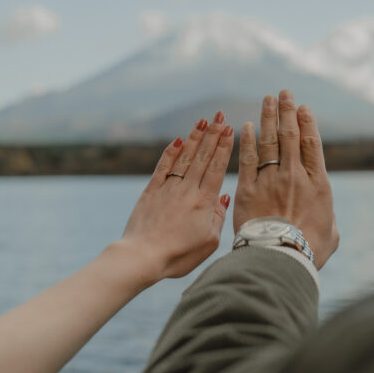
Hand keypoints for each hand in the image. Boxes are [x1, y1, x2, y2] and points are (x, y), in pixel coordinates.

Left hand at [120, 113, 233, 281]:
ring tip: (203, 121)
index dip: (224, 147)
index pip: (217, 168)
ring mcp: (168, 189)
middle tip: (220, 116)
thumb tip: (225, 196)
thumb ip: (218, 217)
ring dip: (195, 138)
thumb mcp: (208, 242)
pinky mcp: (151, 192)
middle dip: (213, 135)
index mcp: (204, 202)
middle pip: (203, 157)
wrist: (143, 256)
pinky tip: (178, 140)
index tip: (230, 129)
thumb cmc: (178, 255)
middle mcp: (187, 190)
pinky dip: (171, 152)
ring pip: (185, 158)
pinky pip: (163, 167)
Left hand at [234, 90, 338, 267]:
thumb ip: (328, 220)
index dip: (307, 123)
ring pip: (269, 141)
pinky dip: (247, 141)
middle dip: (287, 111)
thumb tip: (326, 218)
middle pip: (290, 136)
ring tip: (267, 100)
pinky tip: (246, 127)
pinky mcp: (248, 189)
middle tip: (283, 93)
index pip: (312, 144)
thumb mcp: (331, 235)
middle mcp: (294, 175)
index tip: (303, 108)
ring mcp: (270, 180)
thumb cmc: (308, 251)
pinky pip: (247, 159)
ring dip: (268, 118)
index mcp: (317, 184)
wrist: (278, 258)